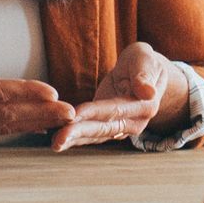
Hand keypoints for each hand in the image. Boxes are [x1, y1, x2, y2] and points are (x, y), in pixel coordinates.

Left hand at [50, 40, 188, 151]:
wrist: (143, 74)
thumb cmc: (143, 62)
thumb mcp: (145, 59)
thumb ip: (144, 74)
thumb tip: (148, 92)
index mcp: (144, 106)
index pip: (114, 109)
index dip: (93, 112)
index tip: (73, 114)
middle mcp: (133, 123)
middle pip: (102, 128)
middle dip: (78, 133)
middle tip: (57, 139)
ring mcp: (121, 129)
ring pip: (94, 135)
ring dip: (74, 140)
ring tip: (54, 144)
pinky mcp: (107, 128)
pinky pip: (90, 135)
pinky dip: (74, 139)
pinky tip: (58, 141)